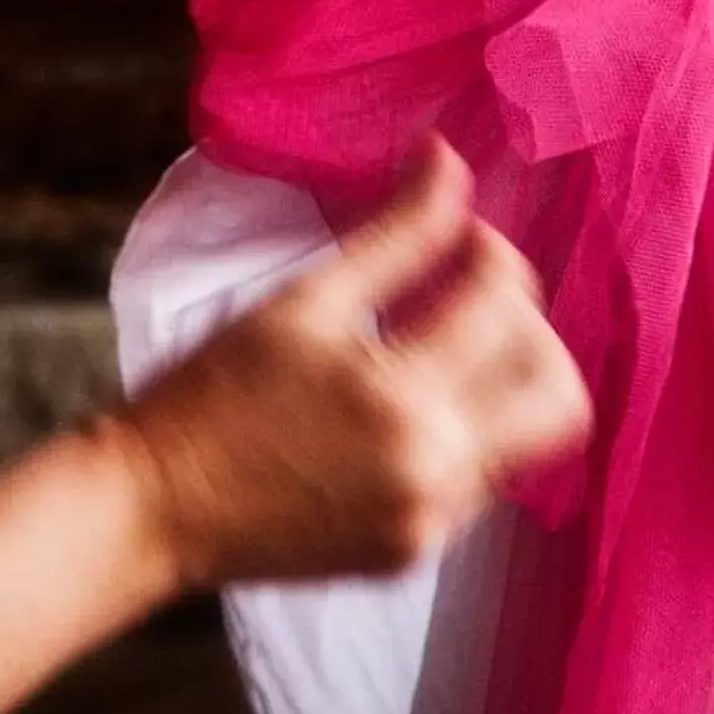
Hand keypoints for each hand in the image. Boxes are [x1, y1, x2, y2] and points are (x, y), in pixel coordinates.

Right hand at [110, 140, 592, 588]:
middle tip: (476, 300)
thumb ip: (395, 234)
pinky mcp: (415, 554)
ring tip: (440, 349)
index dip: (491, 250)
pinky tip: (406, 408)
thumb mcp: (305, 301)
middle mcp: (434, 471)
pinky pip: (481, 483)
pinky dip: (464, 433)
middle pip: (560, 395)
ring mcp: (430, 523)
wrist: (154, 507)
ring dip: (503, 383)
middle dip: (532, 330)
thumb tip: (449, 159)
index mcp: (403, 396)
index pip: (507, 304)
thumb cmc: (216, 392)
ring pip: (527, 441)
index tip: (457, 235)